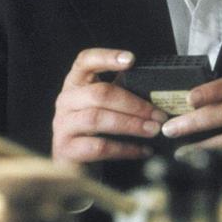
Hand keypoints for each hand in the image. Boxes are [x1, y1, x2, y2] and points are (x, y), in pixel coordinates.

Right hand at [52, 48, 166, 162]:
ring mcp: (63, 125)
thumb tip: (156, 91)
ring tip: (153, 130)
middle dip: (133, 103)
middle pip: (99, 93)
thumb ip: (121, 93)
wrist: (73, 164)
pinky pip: (99, 146)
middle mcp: (66, 100)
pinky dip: (124, 148)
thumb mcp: (104, 105)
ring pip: (97, 119)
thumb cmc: (93, 129)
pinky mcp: (67, 149)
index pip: (85, 61)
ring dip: (130, 124)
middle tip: (158, 114)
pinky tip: (142, 150)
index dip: (106, 57)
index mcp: (76, 83)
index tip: (131, 59)